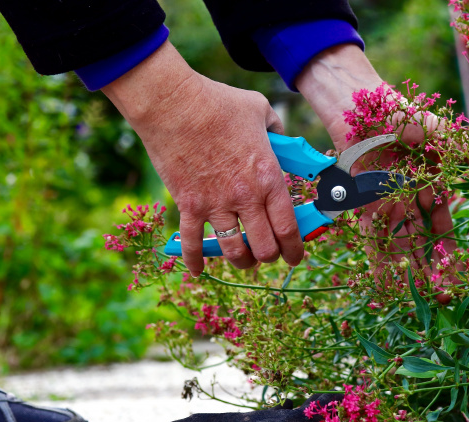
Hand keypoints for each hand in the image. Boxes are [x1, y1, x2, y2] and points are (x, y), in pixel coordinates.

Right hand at [102, 41, 303, 275]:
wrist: (173, 103)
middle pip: (264, 247)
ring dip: (241, 261)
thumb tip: (282, 140)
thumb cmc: (219, 103)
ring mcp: (216, 204)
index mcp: (269, 177)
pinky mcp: (188, 204)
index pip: (288, 227)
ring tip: (243, 260)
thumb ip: (277, 131)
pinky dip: (194, 260)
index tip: (295, 256)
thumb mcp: (261, 111)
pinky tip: (197, 271)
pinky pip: (192, 242)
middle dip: (270, 257)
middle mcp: (246, 197)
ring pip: (233, 251)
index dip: (295, 249)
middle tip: (269, 255)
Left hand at [296, 45, 456, 302]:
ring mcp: (387, 201)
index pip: (444, 221)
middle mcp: (411, 197)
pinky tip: (382, 279)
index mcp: (432, 184)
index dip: (449, 244)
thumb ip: (463, 149)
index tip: (456, 267)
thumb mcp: (436, 129)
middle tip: (437, 292)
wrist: (360, 104)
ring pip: (399, 240)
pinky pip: (370, 232)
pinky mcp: (363, 202)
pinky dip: (376, 255)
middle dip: (429, 264)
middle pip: (422, 237)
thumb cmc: (401, 114)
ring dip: (405, 266)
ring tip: (412, 293)